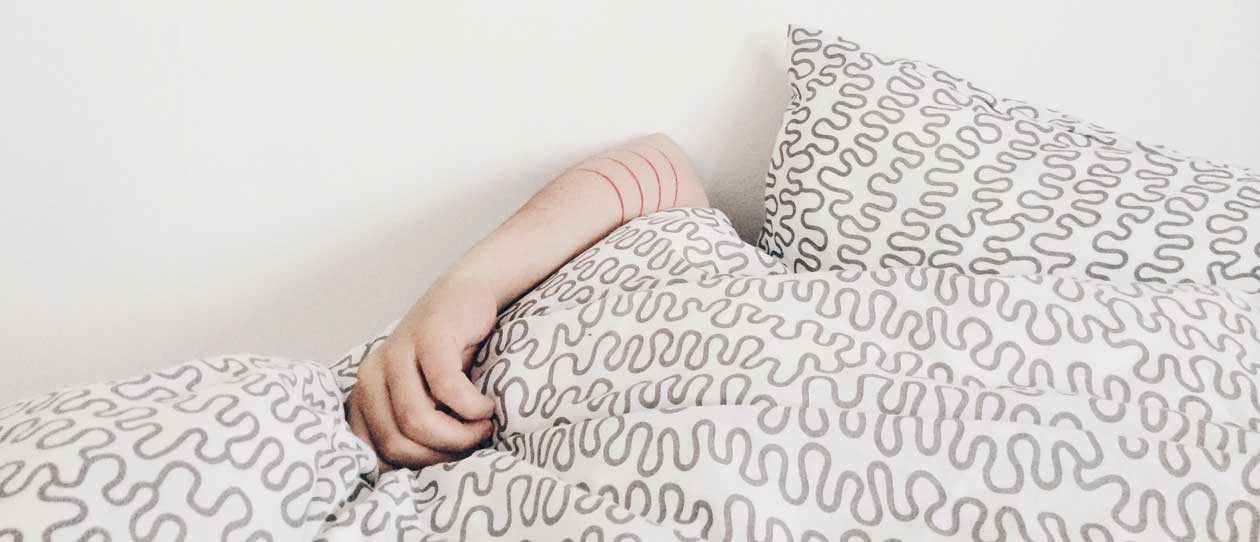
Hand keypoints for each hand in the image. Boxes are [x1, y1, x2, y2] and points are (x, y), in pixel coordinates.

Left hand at [347, 276, 496, 468]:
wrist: (468, 295)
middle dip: (440, 456)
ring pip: (417, 421)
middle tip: (472, 445)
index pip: (374, 453)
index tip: (446, 458)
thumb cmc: (448, 355)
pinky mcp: (429, 337)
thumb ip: (408, 428)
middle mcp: (372, 374)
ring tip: (483, 426)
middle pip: (396, 444)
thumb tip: (413, 480)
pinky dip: (472, 407)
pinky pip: (446, 389)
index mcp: (364, 394)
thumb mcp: (422, 396)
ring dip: (460, 435)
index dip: (415, 467)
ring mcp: (398, 353)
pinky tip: (487, 405)